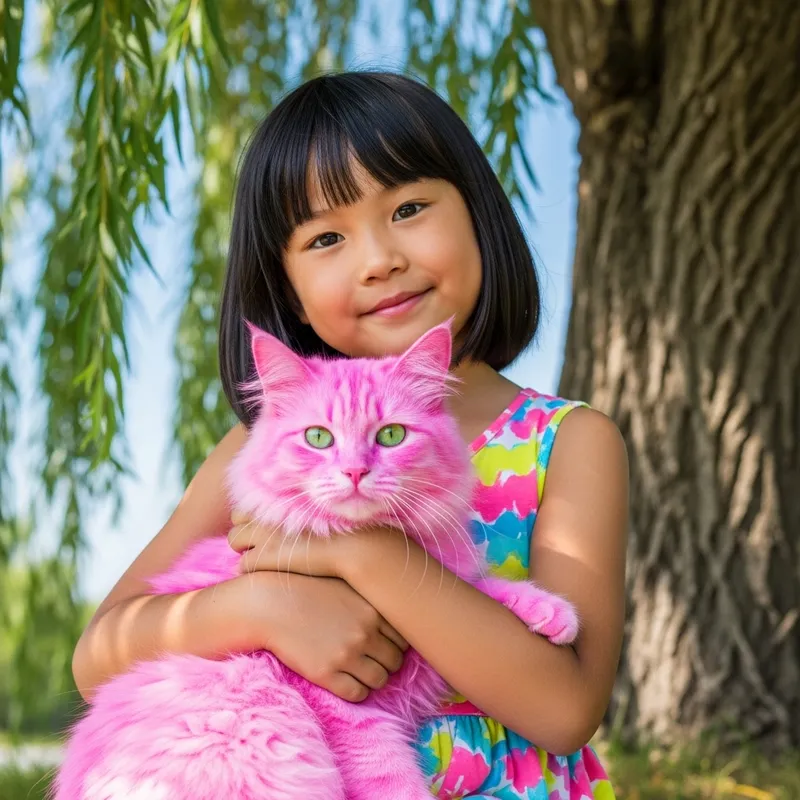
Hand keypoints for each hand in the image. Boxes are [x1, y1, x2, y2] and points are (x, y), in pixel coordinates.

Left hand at [228, 509, 360, 578]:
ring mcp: (264, 533)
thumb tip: (287, 510)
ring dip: (246, 549)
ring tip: (267, 557)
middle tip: (264, 543)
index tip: (266, 528)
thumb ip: (299, 504)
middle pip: (235, 520)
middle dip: (244, 532)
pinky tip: (272, 570)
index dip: (252, 518)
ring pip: (234, 540)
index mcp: (279, 497)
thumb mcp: (320, 505)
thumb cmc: (343, 526)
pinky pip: (242, 564)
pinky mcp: (265, 557)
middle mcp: (268, 511)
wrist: (354, 545)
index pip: (246, 504)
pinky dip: (253, 568)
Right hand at [250, 571, 408, 701]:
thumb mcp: (345, 586)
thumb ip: (369, 602)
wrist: (270, 604)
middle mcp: (364, 633)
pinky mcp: (327, 674)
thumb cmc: (308, 591)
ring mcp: (346, 655)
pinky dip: (357, 691)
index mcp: (372, 610)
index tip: (383, 644)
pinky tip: (346, 681)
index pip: (403, 638)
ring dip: (372, 679)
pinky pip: (357, 694)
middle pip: (395, 661)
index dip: (395, 644)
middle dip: (386, 663)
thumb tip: (393, 614)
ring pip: (379, 680)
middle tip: (371, 660)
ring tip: (359, 672)